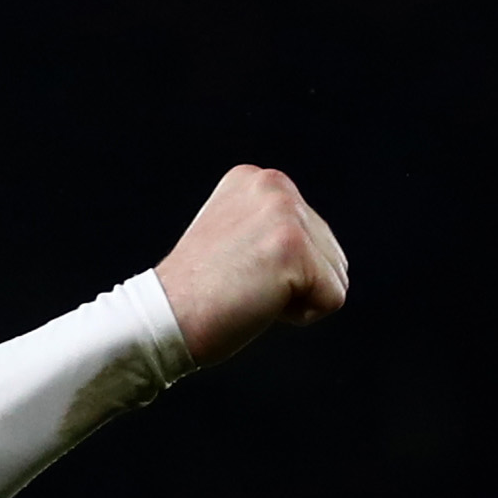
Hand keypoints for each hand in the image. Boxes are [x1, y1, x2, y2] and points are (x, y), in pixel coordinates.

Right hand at [153, 164, 346, 364]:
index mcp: (256, 179)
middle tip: (240, 285)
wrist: (162, 318)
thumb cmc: (194, 294)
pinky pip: (333, 298)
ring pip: (334, 275)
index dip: (279, 268)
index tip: (233, 270)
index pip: (312, 233)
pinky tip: (257, 304)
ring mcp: (285, 215)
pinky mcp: (294, 250)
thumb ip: (272, 227)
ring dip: (297, 297)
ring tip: (248, 292)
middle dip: (293, 281)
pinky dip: (301, 316)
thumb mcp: (234, 236)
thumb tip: (320, 247)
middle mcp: (274, 185)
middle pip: (330, 252)